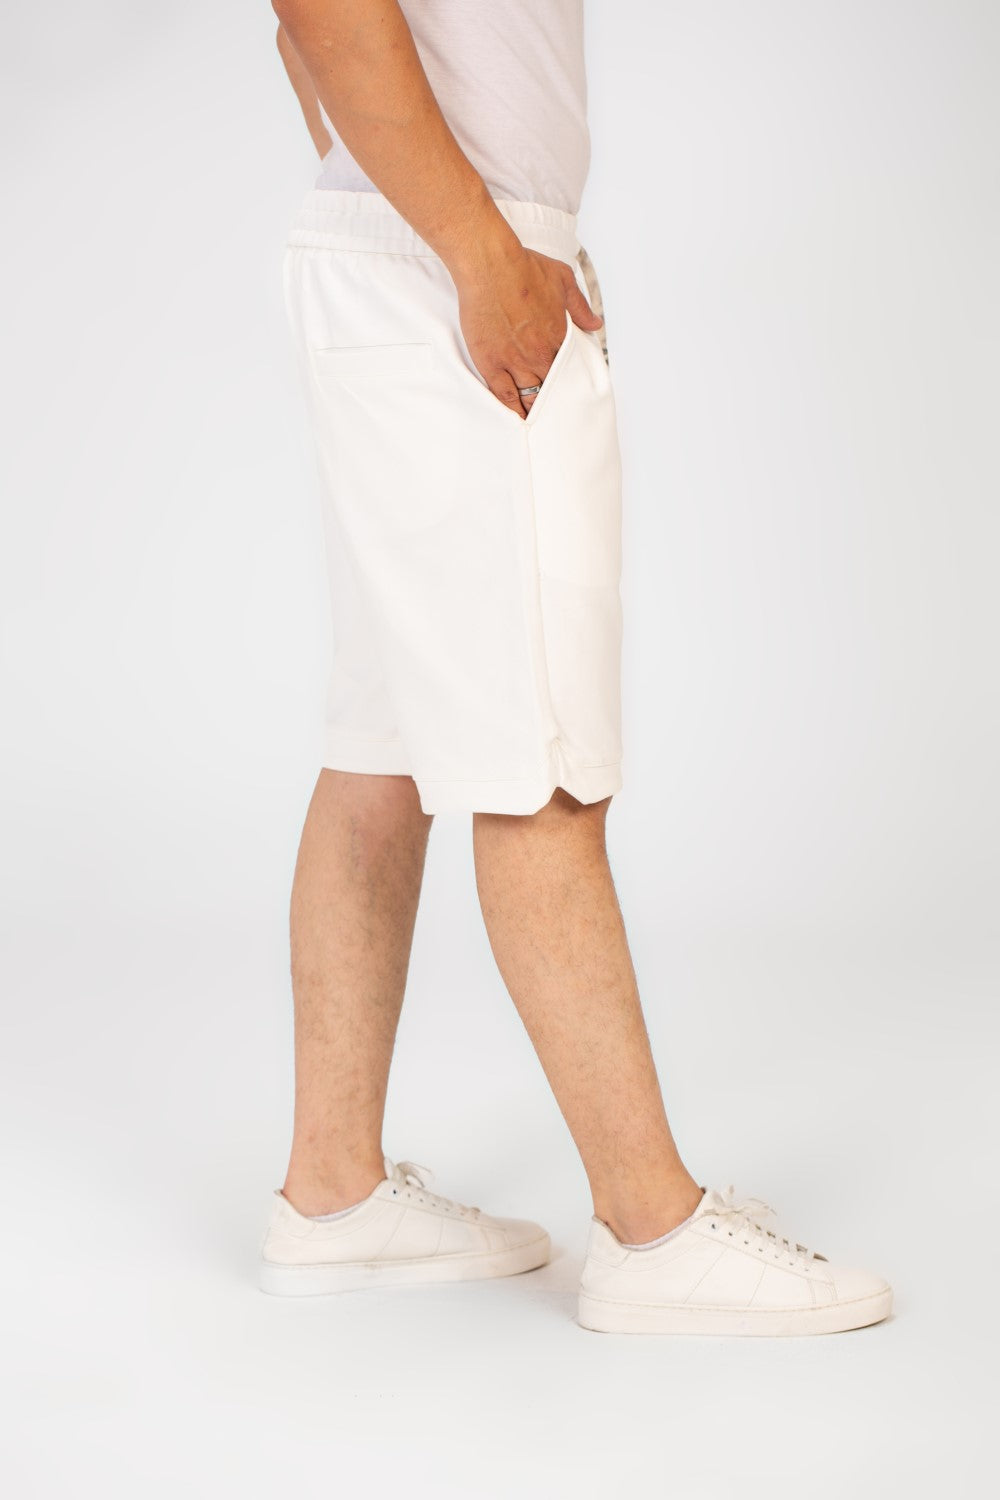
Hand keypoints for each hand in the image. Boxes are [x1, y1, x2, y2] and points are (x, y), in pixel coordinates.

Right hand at [453, 246, 603, 418]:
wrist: (490, 264)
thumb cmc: (523, 267)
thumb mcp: (562, 280)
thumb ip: (580, 306)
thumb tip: (595, 323)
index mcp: (559, 336)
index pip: (571, 370)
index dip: (570, 383)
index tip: (571, 393)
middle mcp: (540, 353)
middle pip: (552, 390)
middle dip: (555, 403)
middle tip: (557, 416)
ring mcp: (514, 361)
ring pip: (530, 397)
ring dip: (535, 410)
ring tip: (538, 421)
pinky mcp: (491, 363)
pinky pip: (504, 395)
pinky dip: (512, 409)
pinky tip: (516, 417)